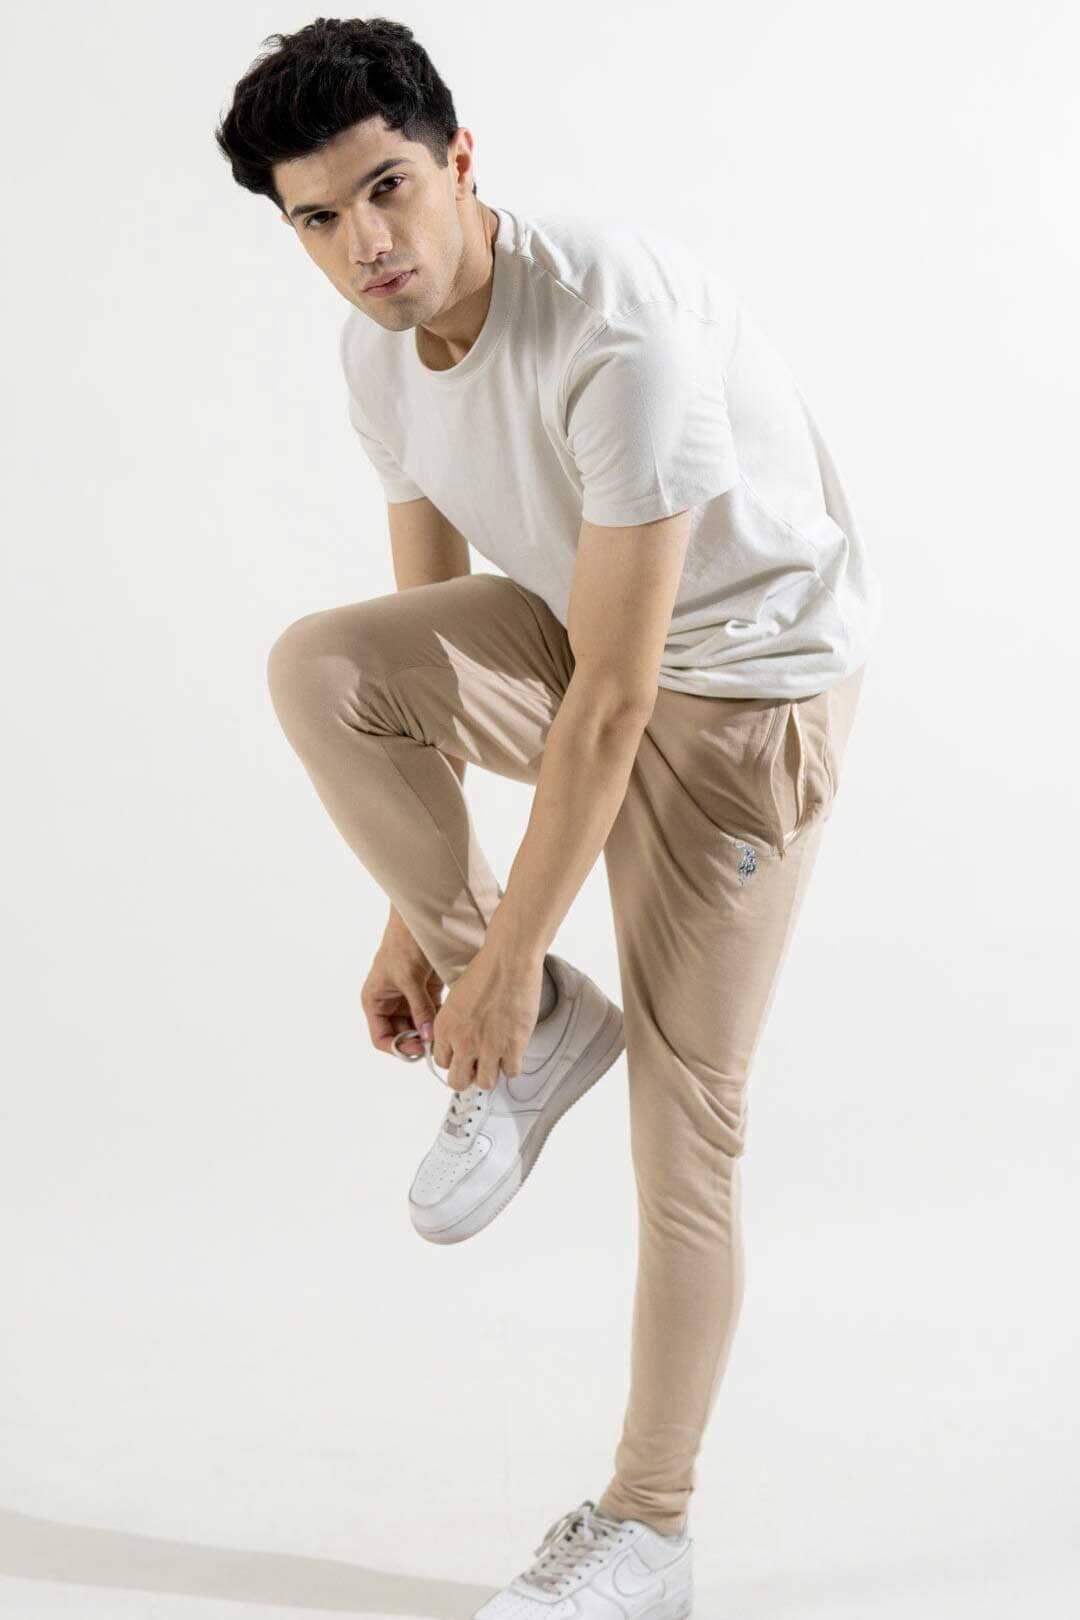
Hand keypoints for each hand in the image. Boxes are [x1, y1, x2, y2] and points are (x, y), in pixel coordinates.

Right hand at [361, 929, 444, 1061]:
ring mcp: (409, 1000)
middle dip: (418, 1042)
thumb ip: (420, 1008)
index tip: (418, 1049)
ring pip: (419, 1028)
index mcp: (376, 1002)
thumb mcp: (409, 978)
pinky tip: (450, 1025)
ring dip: (431, 1034)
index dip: (398, 1047)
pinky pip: (432, 1015)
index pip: (382, 1038)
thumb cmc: (404, 944)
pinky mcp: (427, 993)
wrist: (420, 920)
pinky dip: (440, 1022)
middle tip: (436, 1045)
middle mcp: (391, 1004)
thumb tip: (429, 1036)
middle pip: (403, 1036)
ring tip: (445, 1036)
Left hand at [431, 943, 544, 1090]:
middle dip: (468, 1076)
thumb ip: (455, 1022)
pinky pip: (511, 1072)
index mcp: (445, 1028)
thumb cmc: (485, 971)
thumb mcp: (456, 998)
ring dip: (491, 1073)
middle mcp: (462, 1042)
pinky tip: (513, 1051)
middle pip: (458, 1082)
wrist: (508, 962)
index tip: (464, 1056)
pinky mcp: (512, 1047)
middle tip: (478, 1066)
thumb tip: (460, 1038)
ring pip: (485, 1082)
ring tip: (497, 1059)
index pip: (442, 1063)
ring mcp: (487, 1047)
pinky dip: (512, 1065)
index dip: (455, 1060)